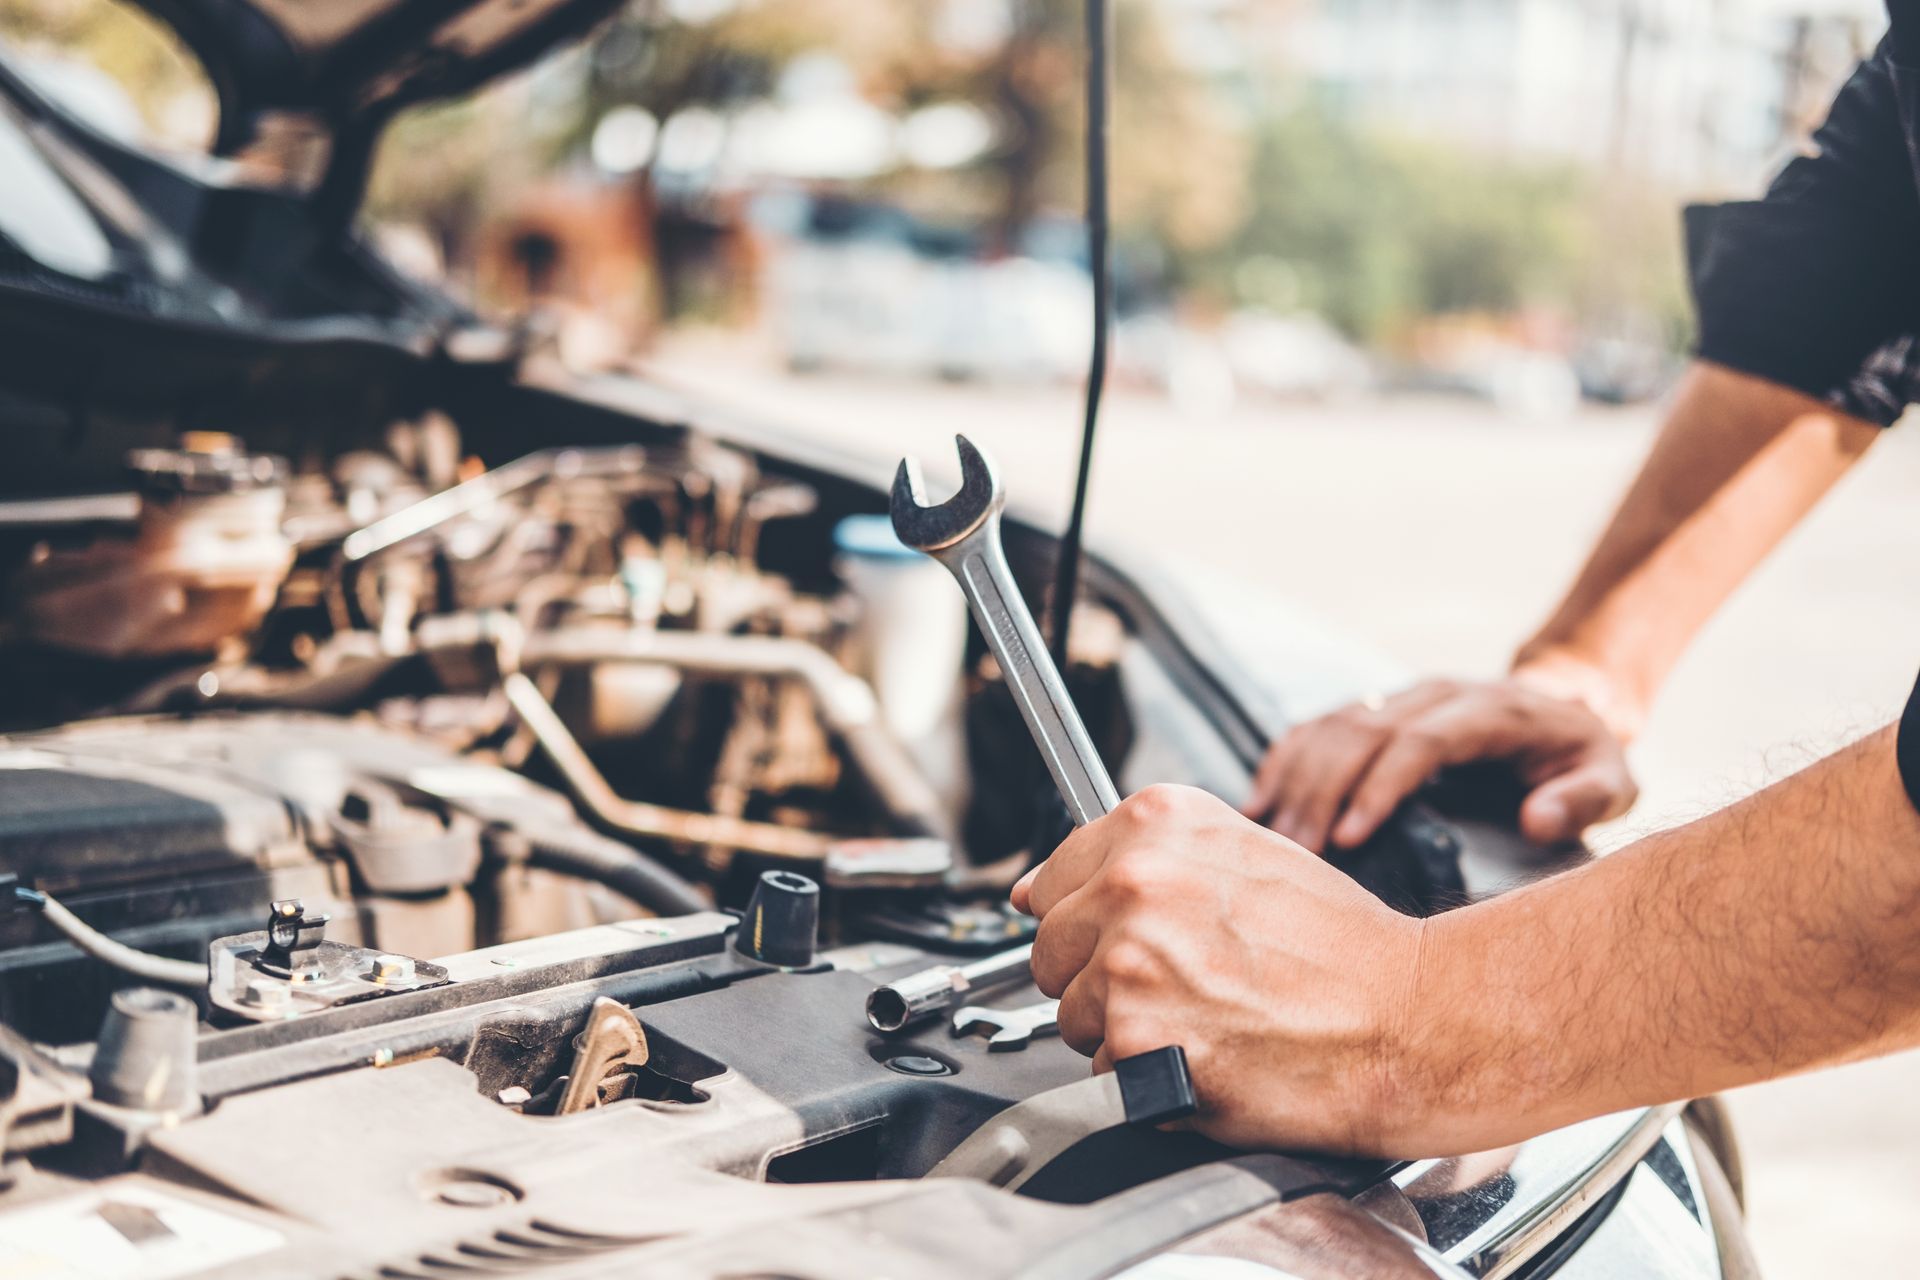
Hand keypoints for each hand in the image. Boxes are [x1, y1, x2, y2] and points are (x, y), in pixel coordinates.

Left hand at [1010, 785, 1431, 1155]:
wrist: (1410, 1019)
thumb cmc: (1343, 950)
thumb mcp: (1245, 856)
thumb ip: (1141, 861)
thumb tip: (1033, 891)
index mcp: (1156, 823)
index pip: (1049, 878)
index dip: (1086, 921)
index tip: (1121, 939)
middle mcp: (1133, 881)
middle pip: (1050, 950)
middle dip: (1098, 978)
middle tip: (1181, 987)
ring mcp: (1128, 961)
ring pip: (1071, 1015)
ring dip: (1122, 1033)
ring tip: (1205, 1021)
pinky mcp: (1134, 1038)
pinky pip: (1100, 1072)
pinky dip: (1142, 1082)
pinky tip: (1206, 1058)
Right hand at [1242, 676, 1635, 851]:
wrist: (1564, 704)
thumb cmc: (1583, 758)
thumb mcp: (1612, 780)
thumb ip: (1584, 799)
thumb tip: (1535, 820)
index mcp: (1488, 710)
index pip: (1418, 741)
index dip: (1378, 786)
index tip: (1347, 839)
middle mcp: (1436, 694)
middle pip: (1361, 732)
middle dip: (1322, 792)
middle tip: (1296, 853)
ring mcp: (1401, 694)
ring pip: (1331, 724)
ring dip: (1295, 779)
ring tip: (1270, 838)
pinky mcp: (1377, 708)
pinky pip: (1317, 725)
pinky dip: (1284, 761)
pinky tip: (1258, 803)